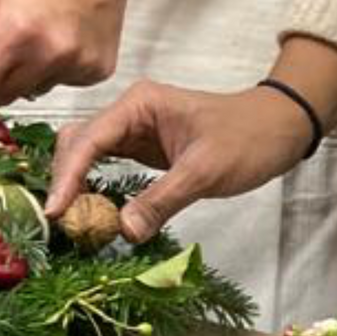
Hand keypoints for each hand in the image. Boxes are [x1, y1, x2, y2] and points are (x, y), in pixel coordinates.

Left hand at [0, 0, 168, 102]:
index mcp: (16, 32)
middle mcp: (50, 54)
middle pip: (4, 95)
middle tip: (6, 47)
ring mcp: (78, 65)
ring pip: (33, 90)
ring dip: (29, 74)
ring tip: (42, 36)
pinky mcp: (98, 70)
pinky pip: (63, 84)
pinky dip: (58, 69)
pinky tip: (66, 39)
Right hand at [44, 37, 336, 241]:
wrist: (280, 129)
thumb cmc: (248, 139)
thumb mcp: (205, 172)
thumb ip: (162, 200)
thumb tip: (123, 231)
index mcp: (139, 104)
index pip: (88, 139)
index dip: (67, 175)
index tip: (56, 211)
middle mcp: (130, 113)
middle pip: (78, 144)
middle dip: (65, 179)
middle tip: (60, 222)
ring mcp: (136, 131)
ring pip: (89, 155)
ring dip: (76, 184)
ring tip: (70, 220)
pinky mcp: (146, 150)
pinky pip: (109, 167)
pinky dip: (96, 187)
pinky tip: (93, 211)